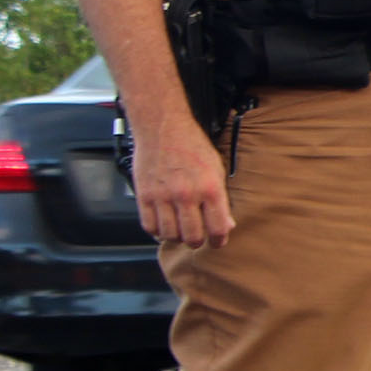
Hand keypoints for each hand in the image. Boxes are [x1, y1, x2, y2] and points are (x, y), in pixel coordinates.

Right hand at [130, 107, 235, 247]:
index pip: (218, 228)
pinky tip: (163, 224)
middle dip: (197, 242)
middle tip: (197, 238)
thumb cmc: (191, 146)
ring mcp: (163, 196)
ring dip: (176, 237)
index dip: (219, 241)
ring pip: (170, 234)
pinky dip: (157, 231)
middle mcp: (186, 194)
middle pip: (192, 236)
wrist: (163, 128)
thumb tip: (226, 225)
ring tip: (180, 231)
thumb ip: (221, 199)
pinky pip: (149, 225)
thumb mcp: (216, 169)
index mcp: (210, 188)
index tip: (217, 242)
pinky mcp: (144, 195)